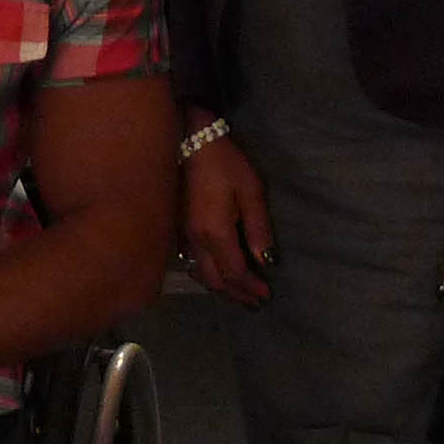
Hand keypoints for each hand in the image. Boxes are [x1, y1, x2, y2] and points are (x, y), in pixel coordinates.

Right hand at [180, 122, 272, 306]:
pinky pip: (192, 262)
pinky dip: (207, 274)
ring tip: (238, 293)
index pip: (235, 272)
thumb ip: (258, 228)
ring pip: (200, 274)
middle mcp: (196, 241)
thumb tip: (267, 260)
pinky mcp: (177, 228)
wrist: (188, 140)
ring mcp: (183, 236)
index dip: (251, 287)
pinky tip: (216, 272)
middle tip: (255, 302)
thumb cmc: (224, 163)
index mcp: (215, 233)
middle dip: (237, 294)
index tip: (267, 295)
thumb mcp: (250, 191)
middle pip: (216, 280)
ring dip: (221, 288)